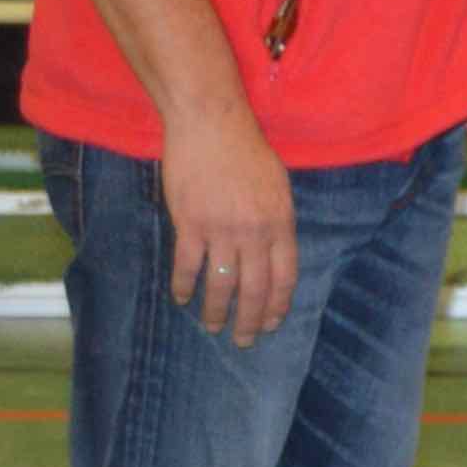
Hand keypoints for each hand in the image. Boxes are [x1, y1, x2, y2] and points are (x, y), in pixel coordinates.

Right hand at [163, 106, 297, 347]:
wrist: (211, 125)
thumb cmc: (247, 150)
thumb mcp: (278, 185)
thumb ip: (278, 219)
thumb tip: (276, 249)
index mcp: (281, 222)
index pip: (284, 276)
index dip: (277, 304)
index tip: (271, 322)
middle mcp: (254, 232)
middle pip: (255, 289)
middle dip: (250, 320)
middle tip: (244, 341)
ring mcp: (221, 230)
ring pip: (221, 284)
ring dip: (217, 311)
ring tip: (214, 327)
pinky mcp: (189, 224)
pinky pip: (187, 266)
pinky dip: (184, 286)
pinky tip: (182, 299)